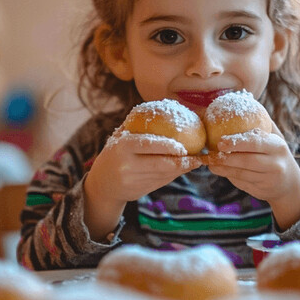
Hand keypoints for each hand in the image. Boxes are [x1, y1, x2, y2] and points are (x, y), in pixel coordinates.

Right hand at [83, 131, 200, 239]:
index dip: (168, 147)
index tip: (184, 146)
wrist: (102, 183)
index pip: (149, 145)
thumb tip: (166, 108)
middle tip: (197, 156)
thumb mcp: (119, 138)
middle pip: (160, 164)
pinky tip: (183, 168)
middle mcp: (127, 165)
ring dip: (182, 169)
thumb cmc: (115, 153)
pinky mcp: (140, 191)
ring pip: (164, 175)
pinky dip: (174, 175)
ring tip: (195, 161)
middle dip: (182, 162)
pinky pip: (162, 182)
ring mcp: (134, 181)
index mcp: (122, 147)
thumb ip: (137, 125)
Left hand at [207, 126, 299, 229]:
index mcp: (278, 146)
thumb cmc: (277, 154)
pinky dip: (228, 176)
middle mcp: (275, 164)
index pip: (255, 143)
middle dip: (226, 158)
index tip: (220, 141)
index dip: (237, 142)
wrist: (290, 184)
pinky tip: (219, 170)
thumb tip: (245, 100)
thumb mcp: (276, 138)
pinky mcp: (261, 191)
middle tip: (211, 153)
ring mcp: (268, 179)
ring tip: (210, 162)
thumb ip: (262, 123)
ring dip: (223, 168)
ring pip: (241, 174)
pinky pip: (241, 183)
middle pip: (247, 161)